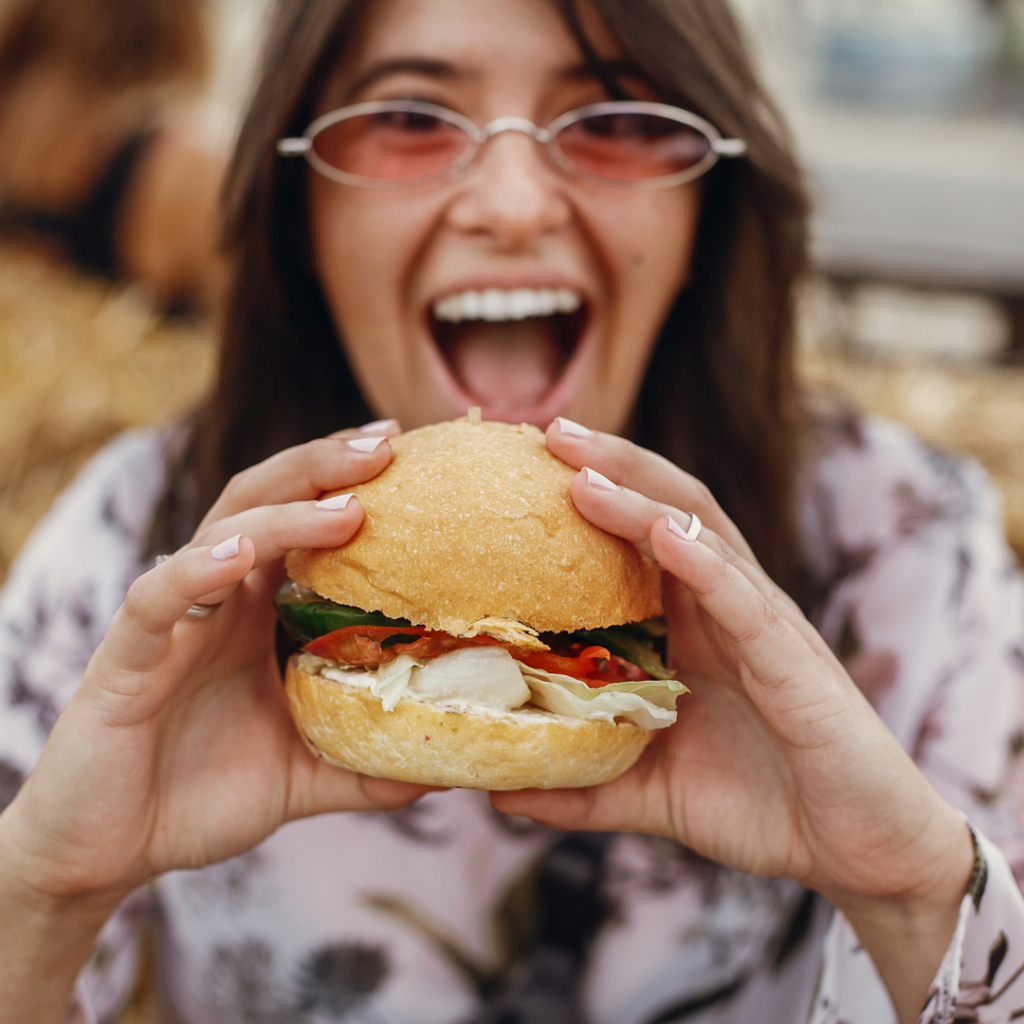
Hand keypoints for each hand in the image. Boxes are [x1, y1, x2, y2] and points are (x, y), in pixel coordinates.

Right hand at [0, 421, 431, 909]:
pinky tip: (238, 554)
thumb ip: (367, 767)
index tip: (407, 453)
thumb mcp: (304, 777)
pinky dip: (195, 571)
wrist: (107, 853)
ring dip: (284, 513)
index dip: (348, 484)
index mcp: (256, 613)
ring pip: (221, 535)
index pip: (304, 525)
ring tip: (347, 506)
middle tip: (385, 444)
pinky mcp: (126, 659)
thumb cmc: (199, 797)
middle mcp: (217, 601)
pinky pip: (157, 600)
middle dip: (323, 467)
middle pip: (266, 501)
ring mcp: (171, 622)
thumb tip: (443, 768)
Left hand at [492, 421, 973, 1022]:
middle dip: (610, 464)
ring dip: (641, 495)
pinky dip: (704, 560)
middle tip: (546, 430)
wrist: (857, 850)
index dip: (587, 498)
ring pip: (702, 537)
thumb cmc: (761, 805)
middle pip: (667, 510)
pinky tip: (663, 532)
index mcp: (692, 627)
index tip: (520, 469)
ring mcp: (762, 627)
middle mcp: (724, 610)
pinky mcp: (795, 661)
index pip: (637, 539)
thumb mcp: (651, 793)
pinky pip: (745, 599)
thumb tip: (501, 792)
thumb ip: (583, 787)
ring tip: (582, 465)